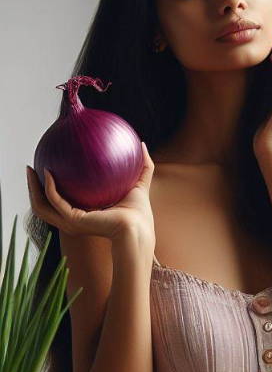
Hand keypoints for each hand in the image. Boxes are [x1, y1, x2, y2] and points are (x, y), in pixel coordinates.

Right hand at [27, 142, 155, 243]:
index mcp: (85, 215)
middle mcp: (74, 220)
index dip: (51, 189)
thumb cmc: (140, 213)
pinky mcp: (73, 219)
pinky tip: (47, 172)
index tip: (49, 170)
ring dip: (32, 188)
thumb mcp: (139, 184)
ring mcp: (71, 221)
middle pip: (44, 206)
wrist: (139, 228)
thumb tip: (142, 144)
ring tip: (30, 170)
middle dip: (33, 189)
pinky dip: (48, 187)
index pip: (62, 203)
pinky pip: (55, 200)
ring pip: (41, 206)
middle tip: (31, 169)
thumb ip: (142, 165)